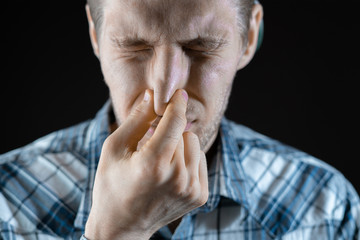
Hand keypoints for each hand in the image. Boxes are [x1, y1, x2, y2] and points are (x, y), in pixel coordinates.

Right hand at [85, 89, 208, 239]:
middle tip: (150, 148)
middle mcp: (178, 177)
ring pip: (195, 144)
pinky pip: (200, 160)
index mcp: (153, 164)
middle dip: (169, 133)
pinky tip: (170, 173)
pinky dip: (187, 160)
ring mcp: (191, 189)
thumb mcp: (114, 148)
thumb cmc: (112, 185)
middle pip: (185, 132)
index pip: (175, 121)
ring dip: (179, 146)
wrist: (122, 227)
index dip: (177, 103)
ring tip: (160, 161)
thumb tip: (151, 95)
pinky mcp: (200, 196)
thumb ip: (136, 120)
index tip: (179, 93)